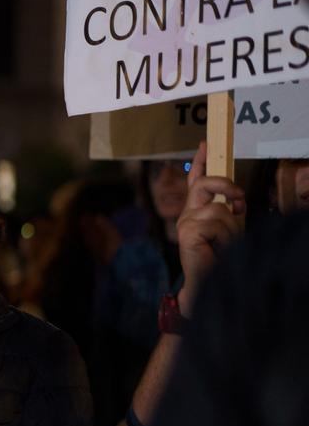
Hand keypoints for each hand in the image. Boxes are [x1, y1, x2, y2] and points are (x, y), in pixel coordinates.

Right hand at [175, 142, 244, 315]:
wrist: (210, 283)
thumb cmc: (221, 258)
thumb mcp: (230, 230)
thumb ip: (230, 212)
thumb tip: (236, 201)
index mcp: (196, 212)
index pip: (197, 181)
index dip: (202, 161)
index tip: (205, 143)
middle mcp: (187, 214)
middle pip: (206, 184)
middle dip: (226, 185)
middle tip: (240, 199)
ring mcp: (185, 222)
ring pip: (220, 209)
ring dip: (233, 227)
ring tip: (227, 245)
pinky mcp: (187, 231)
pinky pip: (216, 221)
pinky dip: (225, 236)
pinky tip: (217, 248)